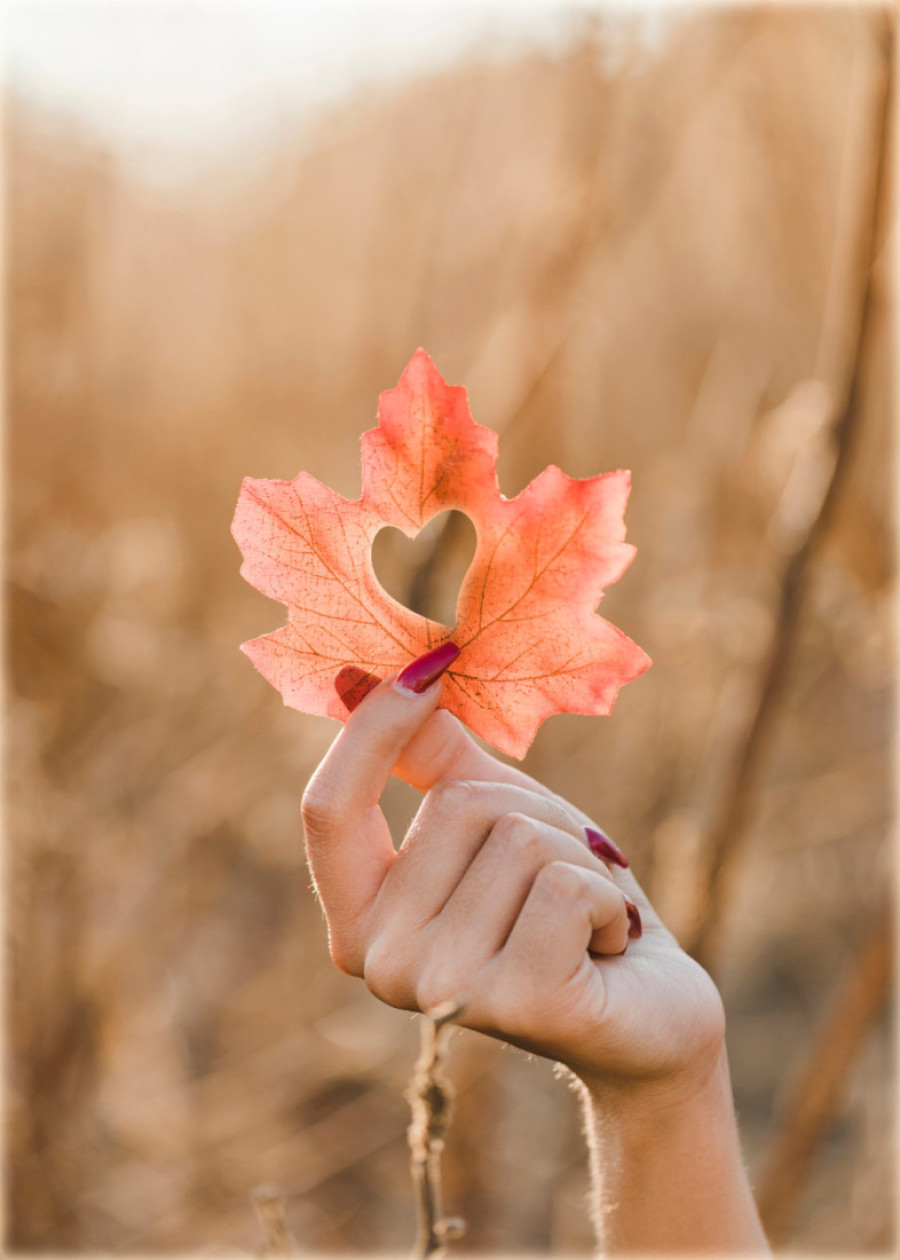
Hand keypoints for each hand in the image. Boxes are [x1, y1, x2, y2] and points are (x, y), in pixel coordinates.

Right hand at [301, 648, 724, 1096]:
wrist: (648, 1013)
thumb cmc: (562, 904)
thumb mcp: (496, 817)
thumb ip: (430, 757)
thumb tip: (364, 675)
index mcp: (360, 919)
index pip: (328, 806)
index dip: (373, 728)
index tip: (432, 664)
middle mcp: (382, 964)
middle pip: (458, 805)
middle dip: (537, 816)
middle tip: (563, 880)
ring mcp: (444, 990)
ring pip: (519, 838)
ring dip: (580, 859)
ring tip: (586, 917)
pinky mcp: (517, 1004)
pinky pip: (566, 883)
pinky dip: (607, 896)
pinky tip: (607, 945)